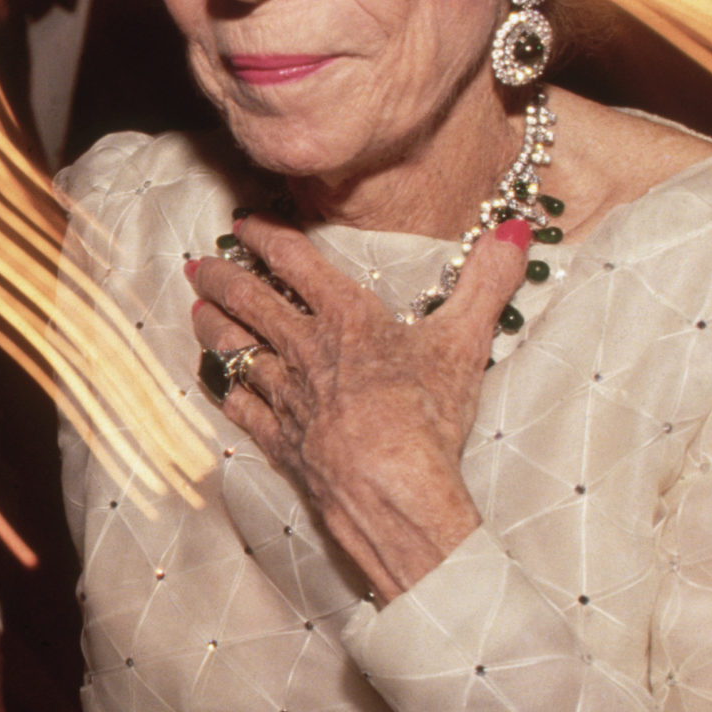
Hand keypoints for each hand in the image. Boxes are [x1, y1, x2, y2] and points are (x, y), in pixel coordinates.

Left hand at [188, 215, 528, 600]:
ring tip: (196, 308)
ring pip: (237, 350)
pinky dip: (226, 389)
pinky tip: (217, 382)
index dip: (265, 237)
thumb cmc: (428, 416)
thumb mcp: (465, 340)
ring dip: (213, 326)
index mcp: (346, 318)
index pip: (295, 262)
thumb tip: (516, 228)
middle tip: (198, 262)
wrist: (393, 490)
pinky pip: (242, 407)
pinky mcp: (280, 440)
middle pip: (251, 302)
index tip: (243, 222)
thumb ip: (486, 281)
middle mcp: (305, 350)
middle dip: (223, 277)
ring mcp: (287, 396)